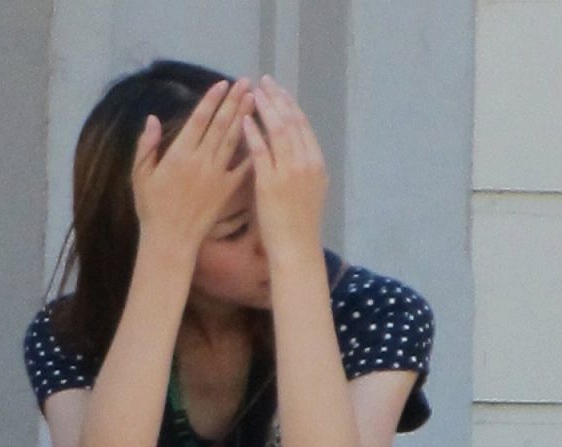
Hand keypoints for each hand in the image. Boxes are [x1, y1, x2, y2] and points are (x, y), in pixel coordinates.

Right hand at [132, 78, 253, 251]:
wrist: (170, 240)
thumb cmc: (152, 208)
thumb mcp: (140, 176)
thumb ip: (146, 146)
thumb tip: (152, 119)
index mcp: (179, 154)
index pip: (199, 120)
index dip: (212, 100)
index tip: (223, 84)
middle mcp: (200, 161)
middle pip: (220, 125)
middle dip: (234, 101)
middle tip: (247, 82)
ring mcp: (215, 176)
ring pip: (233, 141)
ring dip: (245, 118)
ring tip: (254, 100)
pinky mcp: (225, 191)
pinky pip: (241, 168)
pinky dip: (251, 152)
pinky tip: (262, 137)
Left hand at [242, 75, 327, 255]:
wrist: (296, 249)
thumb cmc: (300, 225)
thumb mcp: (310, 191)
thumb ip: (303, 167)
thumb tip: (294, 149)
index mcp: (317, 163)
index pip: (303, 126)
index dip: (290, 105)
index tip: (278, 91)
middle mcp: (306, 162)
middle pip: (292, 121)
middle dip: (278, 99)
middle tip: (264, 82)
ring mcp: (289, 172)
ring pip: (278, 131)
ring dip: (265, 109)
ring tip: (252, 93)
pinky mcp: (271, 183)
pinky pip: (261, 151)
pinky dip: (253, 133)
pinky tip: (244, 120)